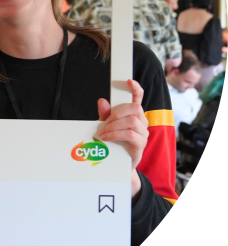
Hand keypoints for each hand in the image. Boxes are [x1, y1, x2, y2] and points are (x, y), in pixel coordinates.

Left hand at [97, 79, 148, 197]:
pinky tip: (106, 138)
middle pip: (135, 108)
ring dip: (114, 125)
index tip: (129, 80)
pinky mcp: (141, 145)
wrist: (118, 164)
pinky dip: (115, 134)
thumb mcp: (106, 126)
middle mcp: (142, 122)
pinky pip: (130, 134)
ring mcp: (143, 133)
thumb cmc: (113, 142)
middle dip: (117, 113)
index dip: (135, 89)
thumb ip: (104, 114)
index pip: (138, 98)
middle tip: (104, 123)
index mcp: (134, 114)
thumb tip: (101, 100)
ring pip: (132, 121)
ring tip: (102, 133)